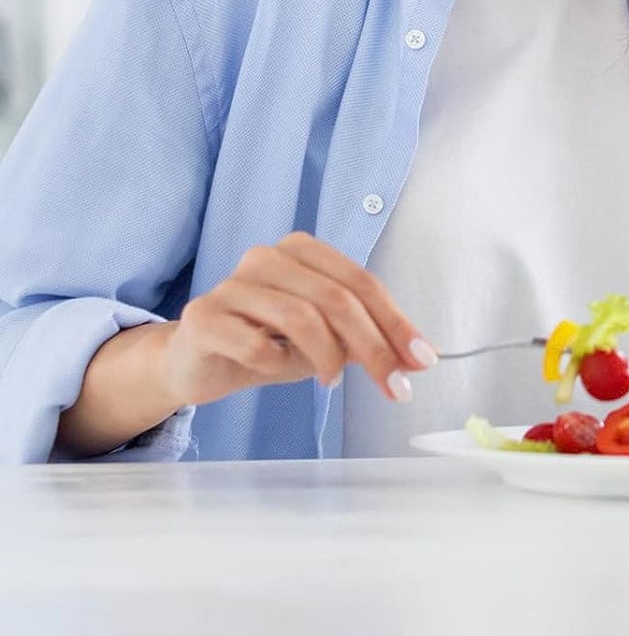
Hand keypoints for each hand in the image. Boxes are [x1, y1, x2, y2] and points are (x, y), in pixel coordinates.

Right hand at [161, 232, 435, 409]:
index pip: (362, 283)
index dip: (396, 323)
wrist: (198, 363)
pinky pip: (254, 344)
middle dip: (373, 347)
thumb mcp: (328, 340)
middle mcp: (268, 257)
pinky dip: (276, 364)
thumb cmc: (269, 343)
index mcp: (303, 250)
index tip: (422, 360)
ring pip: (301, 317)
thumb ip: (369, 341)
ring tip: (330, 380)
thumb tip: (420, 357)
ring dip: (326, 357)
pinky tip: (274, 369)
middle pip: (337, 299)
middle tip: (393, 385)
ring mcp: (232, 283)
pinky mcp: (204, 316)